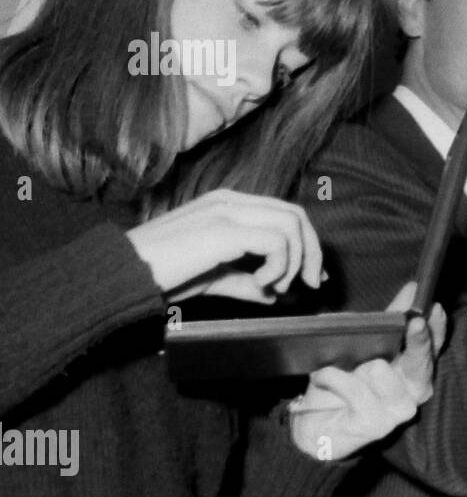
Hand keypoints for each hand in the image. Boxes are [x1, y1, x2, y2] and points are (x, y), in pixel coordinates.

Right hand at [128, 189, 324, 304]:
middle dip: (312, 253)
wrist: (124, 274)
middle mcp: (230, 201)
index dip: (308, 245)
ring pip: (292, 224)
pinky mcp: (223, 229)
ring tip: (272, 287)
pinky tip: (259, 284)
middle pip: (296, 215)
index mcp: (227, 205)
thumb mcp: (212, 278)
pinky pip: (277, 241)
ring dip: (294, 262)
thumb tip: (276, 295)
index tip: (313, 278)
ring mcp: (226, 211)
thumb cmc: (161, 275)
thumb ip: (244, 282)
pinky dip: (278, 267)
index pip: (284, 213)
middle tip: (311, 285)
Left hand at [287, 285, 446, 461]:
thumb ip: (391, 319)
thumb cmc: (346, 382)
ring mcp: (398, 410)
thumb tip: (413, 289)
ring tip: (334, 364)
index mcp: (416, 368)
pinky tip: (323, 377)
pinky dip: (332, 377)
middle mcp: (415, 390)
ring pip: (379, 371)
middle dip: (417, 341)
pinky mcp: (376, 425)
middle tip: (414, 322)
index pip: (435, 344)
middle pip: (420, 361)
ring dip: (350, 363)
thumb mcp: (367, 347)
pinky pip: (352, 388)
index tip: (433, 308)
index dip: (437, 327)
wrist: (318, 424)